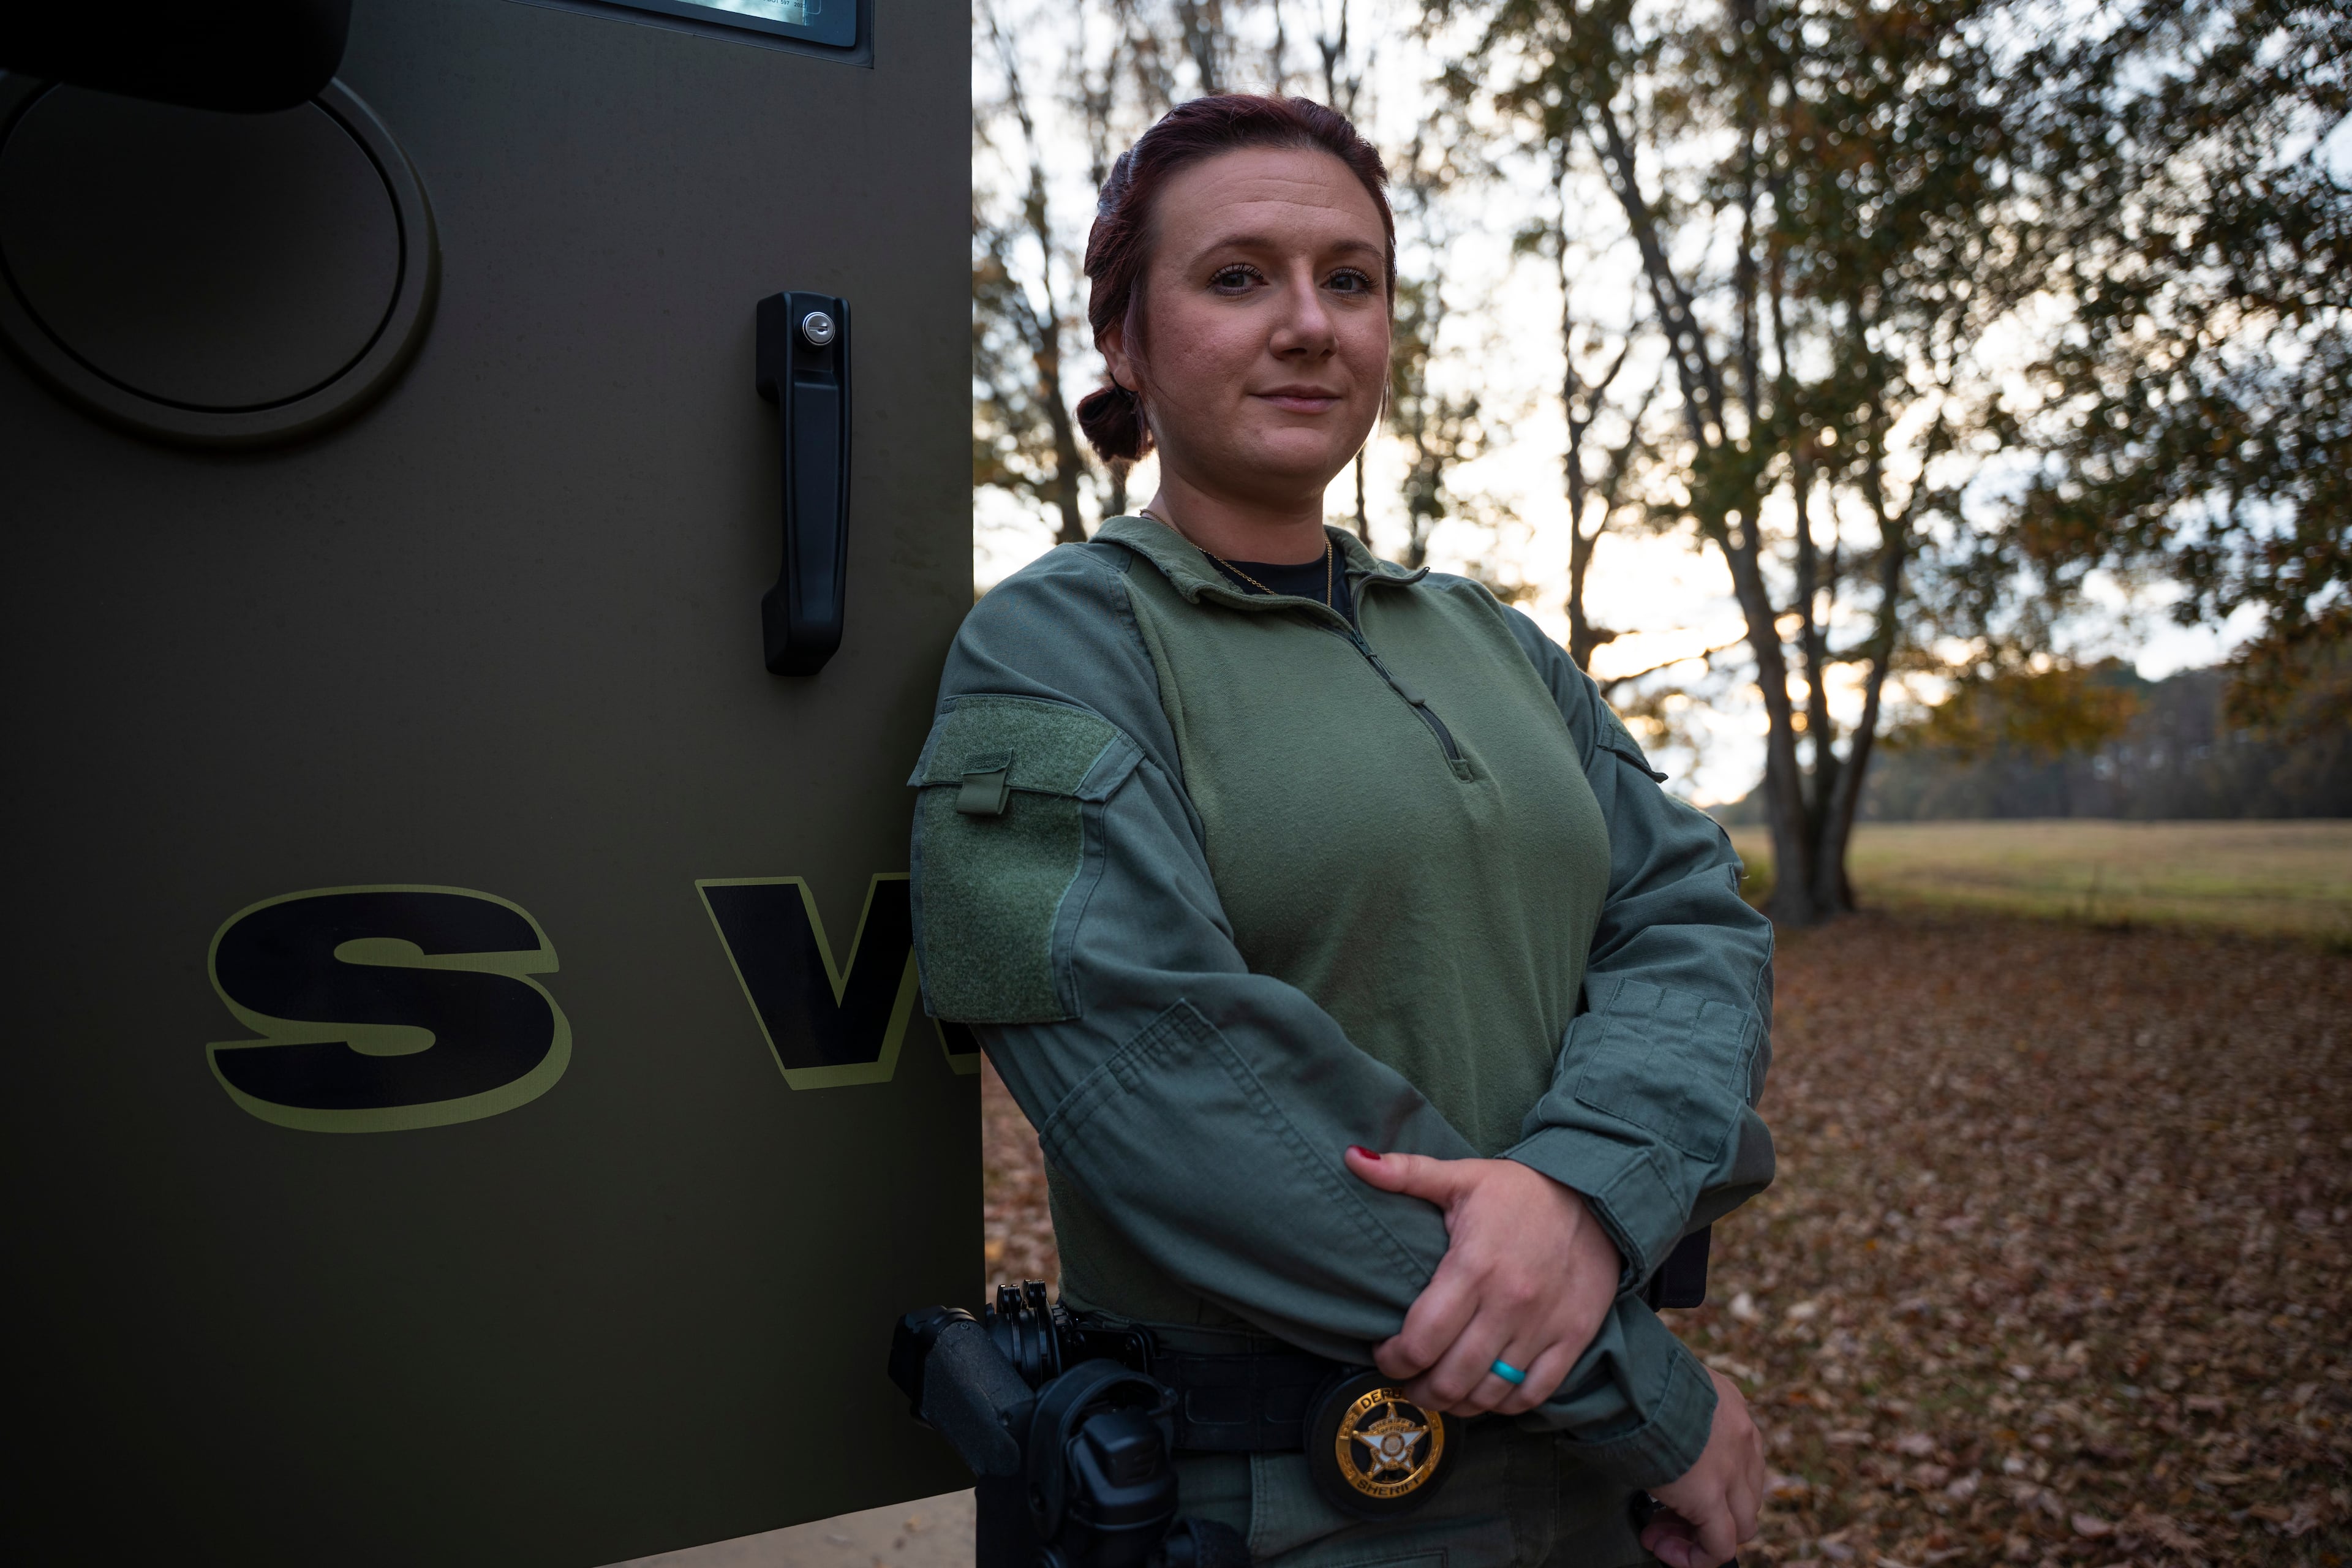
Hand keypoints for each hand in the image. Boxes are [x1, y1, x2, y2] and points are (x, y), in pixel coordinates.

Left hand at [1342, 1147, 1620, 1416]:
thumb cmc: (1522, 1190)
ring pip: (1488, 1394)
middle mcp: (1508, 1305)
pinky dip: (1503, 1405)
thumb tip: (1351, 1158)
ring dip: (1457, 1403)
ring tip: (1440, 1390)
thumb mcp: (1462, 1176)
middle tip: (1408, 1379)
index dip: (1392, 1358)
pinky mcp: (1572, 1339)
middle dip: (1419, 1389)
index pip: (1420, 1340)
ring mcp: (1542, 1328)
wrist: (1597, 1197)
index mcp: (1473, 1267)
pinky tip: (1484, 1393)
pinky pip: (1532, 1394)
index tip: (1384, 1352)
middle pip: (1450, 1378)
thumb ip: (1405, 1173)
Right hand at [1640, 1370, 1762, 1567]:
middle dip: (1708, 1513)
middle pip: (1744, 1494)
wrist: (1625, 1379)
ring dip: (1701, 1535)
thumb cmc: (1628, 1378)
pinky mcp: (1711, 1497)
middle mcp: (1741, 1437)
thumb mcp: (1663, 1388)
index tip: (1674, 1488)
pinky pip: (1719, 1546)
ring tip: (1660, 1536)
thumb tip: (1651, 1436)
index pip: (1739, 1458)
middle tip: (1664, 1516)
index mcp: (1729, 1406)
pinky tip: (1666, 1550)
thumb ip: (1671, 1413)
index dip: (1710, 1483)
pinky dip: (1697, 1557)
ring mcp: (1731, 1469)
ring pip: (1740, 1523)